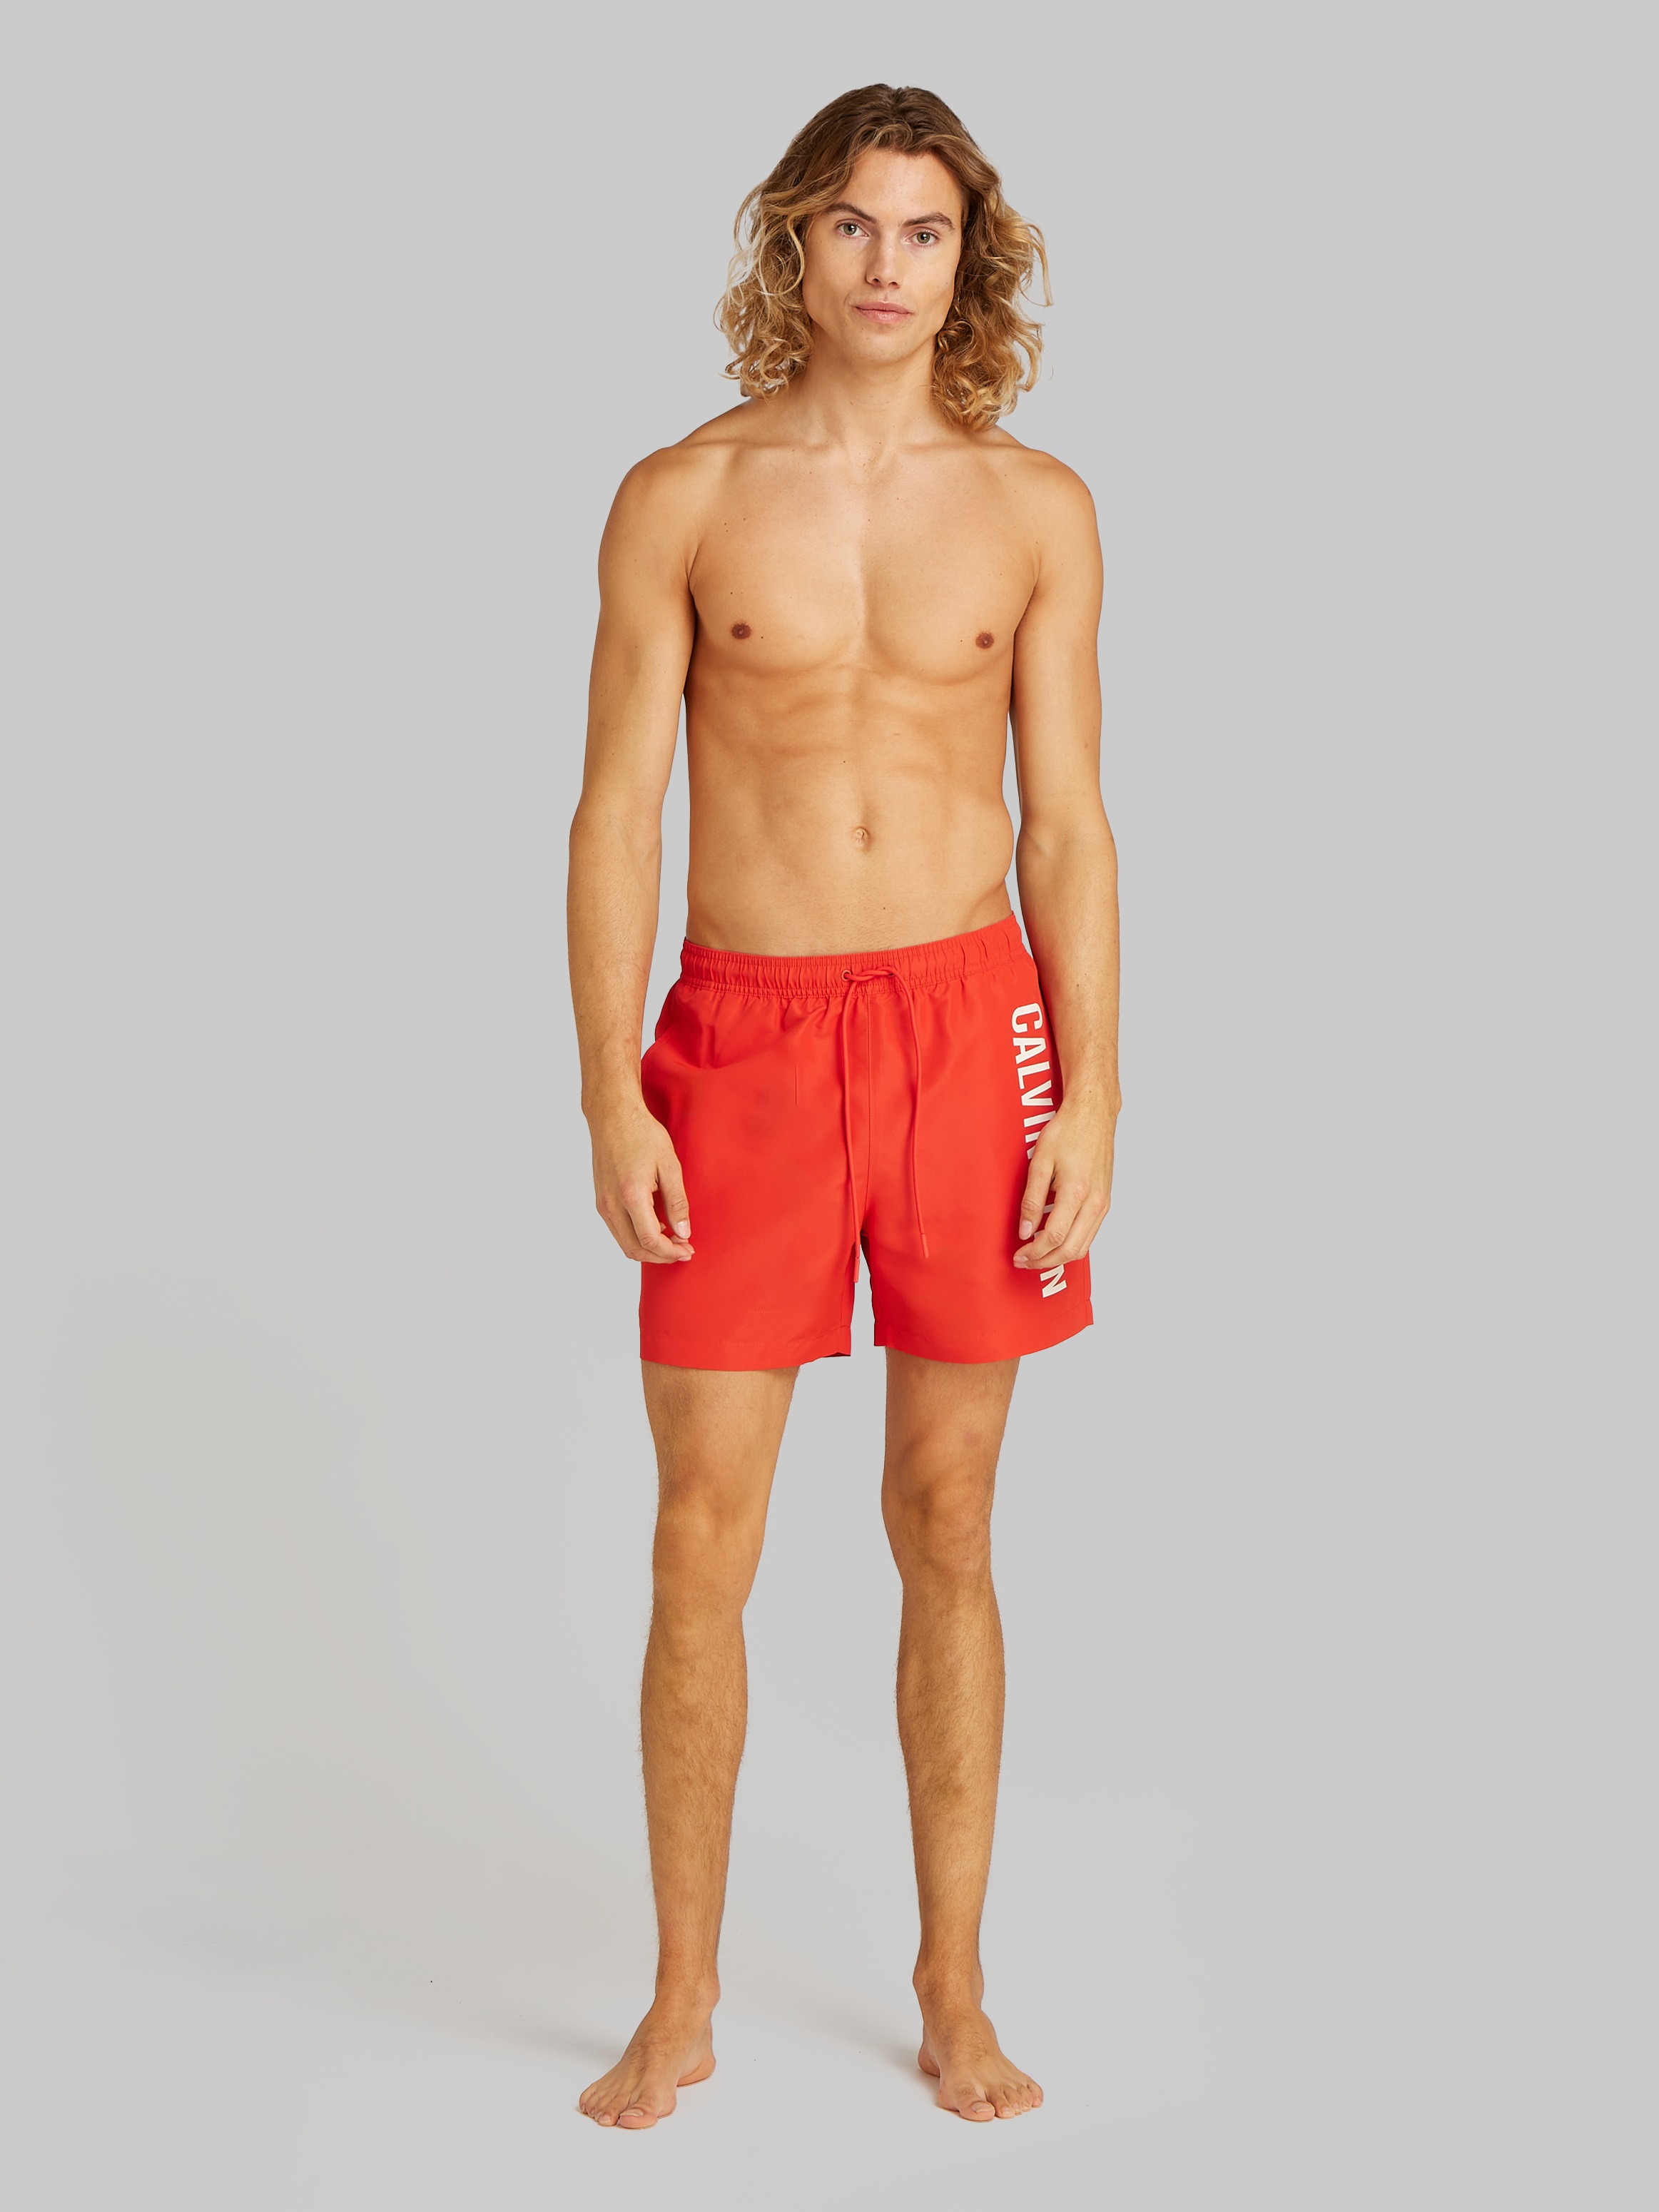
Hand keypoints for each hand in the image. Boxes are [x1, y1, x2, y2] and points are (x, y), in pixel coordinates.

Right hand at [588, 1095, 693, 1263]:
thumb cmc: (642, 1134)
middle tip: (683, 1250)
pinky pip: (618, 1230)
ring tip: (673, 1240)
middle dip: (661, 1256)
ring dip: (649, 1249)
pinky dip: (637, 1236)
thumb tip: (683, 1233)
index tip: (688, 1249)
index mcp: (631, 1195)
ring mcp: (603, 1203)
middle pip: (634, 1249)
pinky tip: (656, 1226)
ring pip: (624, 1243)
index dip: (671, 1252)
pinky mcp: (601, 1200)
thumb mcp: (669, 1165)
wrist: (612, 1116)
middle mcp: (611, 1204)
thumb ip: (677, 1202)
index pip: (650, 1240)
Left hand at [1013, 1091, 1117, 1268]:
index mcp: (1076, 1192)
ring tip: (1037, 1256)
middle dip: (1044, 1261)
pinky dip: (1072, 1245)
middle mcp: (1094, 1202)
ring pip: (1083, 1246)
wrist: (1093, 1115)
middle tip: (1024, 1262)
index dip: (1033, 1252)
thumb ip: (1031, 1199)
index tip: (1018, 1255)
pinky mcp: (1105, 1201)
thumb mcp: (1040, 1162)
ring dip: (1059, 1257)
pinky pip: (1090, 1234)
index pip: (1053, 1237)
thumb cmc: (1067, 1132)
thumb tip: (1024, 1230)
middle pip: (1070, 1249)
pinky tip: (1055, 1242)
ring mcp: (1103, 1203)